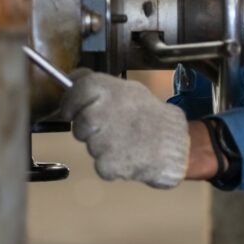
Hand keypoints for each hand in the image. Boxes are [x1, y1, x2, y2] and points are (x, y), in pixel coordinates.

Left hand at [57, 69, 189, 188]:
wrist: (174, 144)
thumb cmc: (151, 116)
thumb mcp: (128, 90)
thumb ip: (99, 84)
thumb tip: (71, 79)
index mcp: (110, 91)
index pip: (78, 89)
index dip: (70, 101)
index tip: (69, 110)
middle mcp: (103, 112)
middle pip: (79, 123)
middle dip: (88, 129)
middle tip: (107, 128)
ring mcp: (104, 140)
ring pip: (90, 145)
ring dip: (102, 146)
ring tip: (124, 141)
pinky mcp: (108, 165)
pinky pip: (100, 165)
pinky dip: (111, 164)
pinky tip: (127, 155)